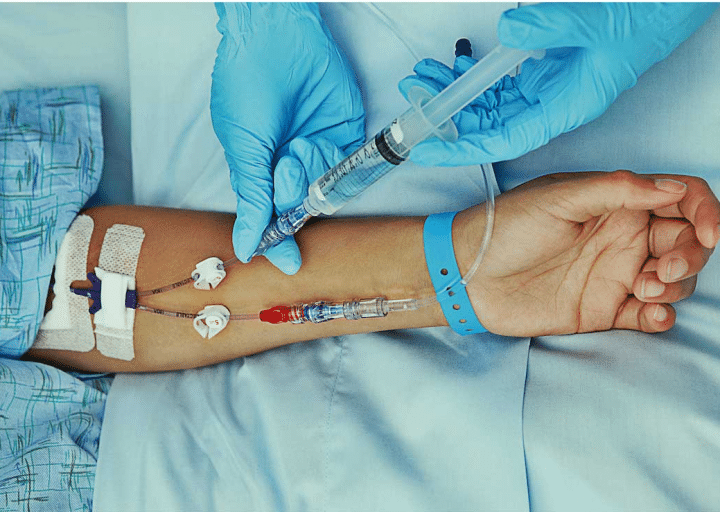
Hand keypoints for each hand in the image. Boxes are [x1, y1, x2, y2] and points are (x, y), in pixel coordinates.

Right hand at [211, 3, 364, 273]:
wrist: (276, 39)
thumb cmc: (246, 88)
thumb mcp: (244, 148)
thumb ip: (253, 199)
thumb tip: (246, 246)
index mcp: (260, 171)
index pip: (272, 216)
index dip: (280, 241)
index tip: (289, 264)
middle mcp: (290, 166)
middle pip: (299, 206)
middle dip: (292, 196)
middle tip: (283, 168)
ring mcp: (318, 151)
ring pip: (320, 187)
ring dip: (307, 173)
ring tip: (294, 146)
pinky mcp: (344, 135)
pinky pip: (342, 165)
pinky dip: (326, 158)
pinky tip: (311, 138)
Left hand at [398, 3, 716, 165]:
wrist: (662, 11)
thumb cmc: (641, 23)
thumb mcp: (595, 21)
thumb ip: (550, 26)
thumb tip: (506, 30)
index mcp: (564, 108)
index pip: (502, 139)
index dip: (461, 146)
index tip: (426, 147)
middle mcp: (551, 106)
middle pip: (489, 122)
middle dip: (449, 112)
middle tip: (415, 97)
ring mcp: (546, 91)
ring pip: (491, 103)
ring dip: (456, 92)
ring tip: (424, 78)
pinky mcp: (544, 75)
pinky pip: (501, 84)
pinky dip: (475, 77)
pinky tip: (454, 67)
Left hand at [456, 171, 719, 335]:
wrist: (467, 274)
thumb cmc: (504, 227)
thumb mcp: (558, 198)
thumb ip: (617, 190)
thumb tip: (674, 188)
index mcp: (616, 203)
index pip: (681, 200)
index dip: (707, 213)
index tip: (710, 232)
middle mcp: (622, 237)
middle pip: (686, 242)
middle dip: (691, 255)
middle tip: (660, 269)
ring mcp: (613, 274)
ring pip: (674, 280)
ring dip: (675, 285)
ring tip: (644, 288)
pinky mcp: (601, 309)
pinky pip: (647, 315)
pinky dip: (660, 317)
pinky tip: (652, 314)